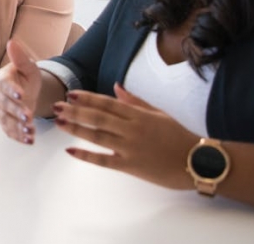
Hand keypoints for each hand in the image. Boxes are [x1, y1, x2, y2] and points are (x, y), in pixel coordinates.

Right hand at [0, 39, 42, 144]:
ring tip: (30, 131)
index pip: (3, 84)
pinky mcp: (4, 122)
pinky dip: (18, 136)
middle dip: (16, 111)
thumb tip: (12, 42)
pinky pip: (9, 130)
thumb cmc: (26, 77)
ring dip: (17, 127)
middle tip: (28, 116)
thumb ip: (20, 57)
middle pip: (4, 104)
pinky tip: (29, 139)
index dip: (11, 90)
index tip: (21, 95)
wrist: (28, 91)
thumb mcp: (28, 66)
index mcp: (0, 79)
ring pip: (6, 120)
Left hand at [55, 83, 196, 189]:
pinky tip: (71, 151)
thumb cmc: (179, 136)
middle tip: (57, 107)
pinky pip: (104, 160)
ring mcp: (130, 148)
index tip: (71, 94)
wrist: (197, 161)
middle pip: (98, 118)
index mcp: (138, 115)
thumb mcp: (159, 113)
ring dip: (76, 129)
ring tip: (59, 123)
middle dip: (76, 111)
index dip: (88, 98)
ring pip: (98, 136)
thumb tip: (116, 88)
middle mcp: (131, 129)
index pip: (108, 103)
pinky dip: (87, 156)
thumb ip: (135, 102)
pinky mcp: (130, 166)